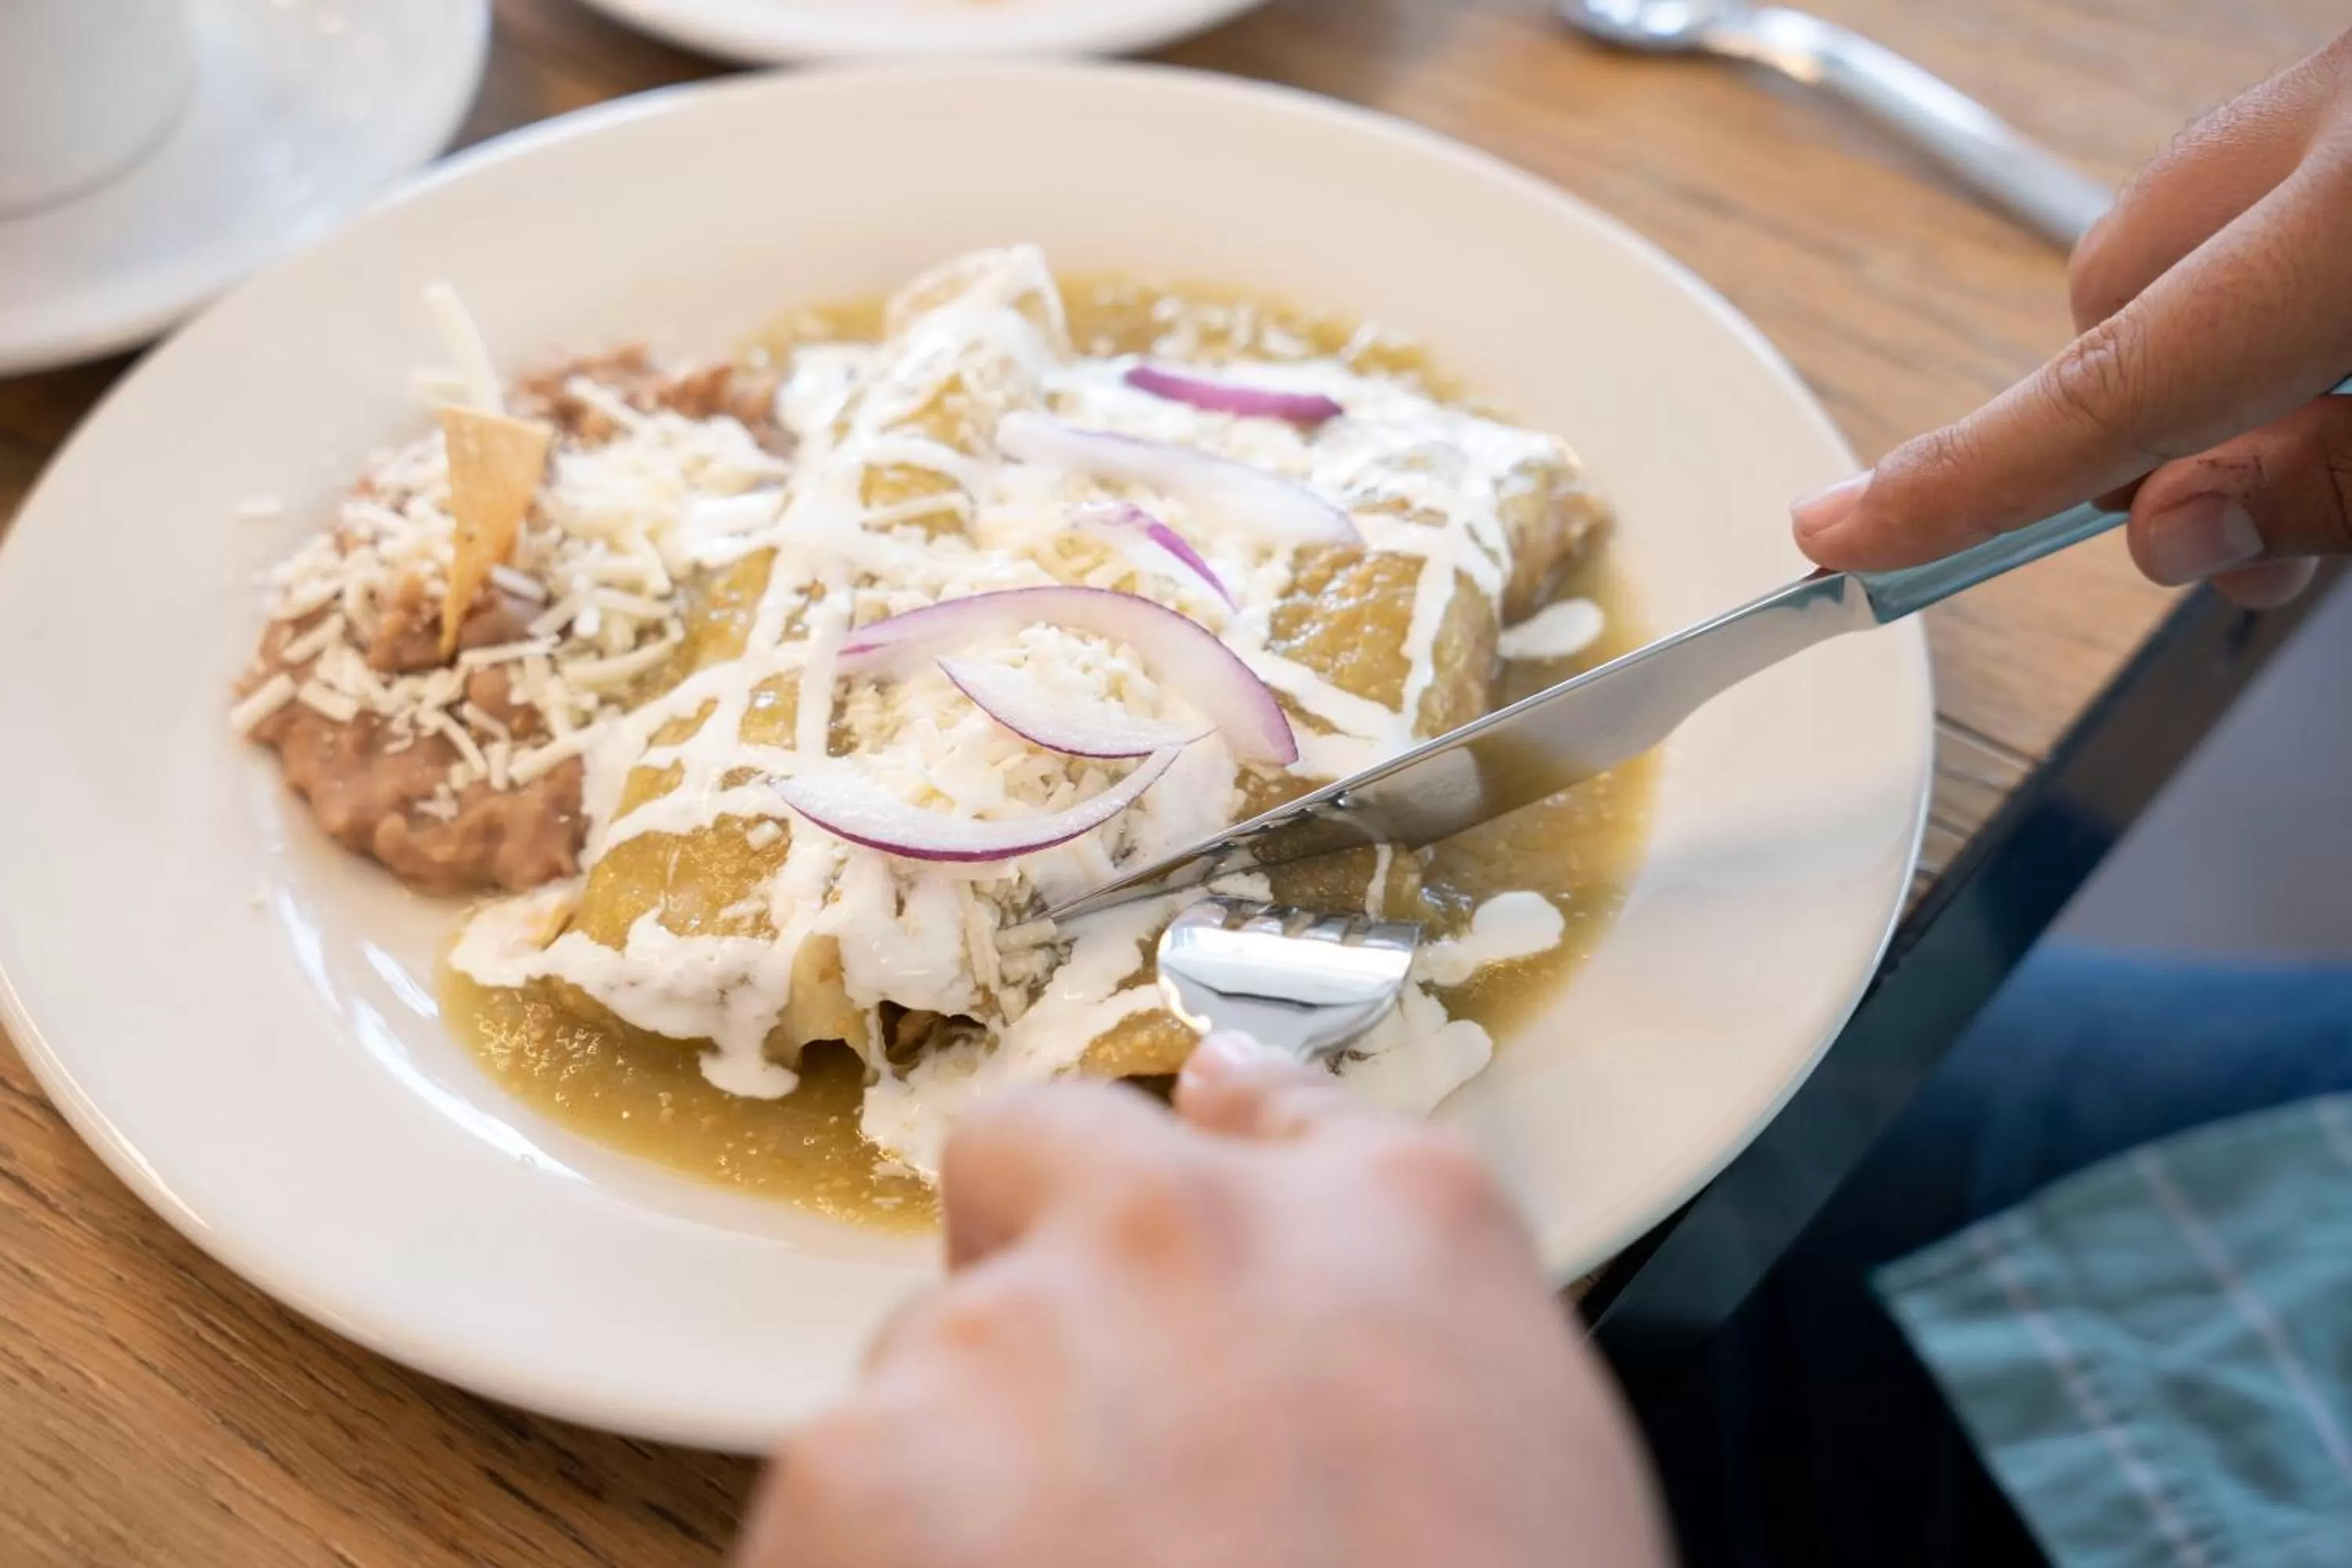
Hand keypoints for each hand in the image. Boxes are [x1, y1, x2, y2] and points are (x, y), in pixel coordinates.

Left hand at [736, 1032, 1669, 1567]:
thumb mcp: (1520, 1446)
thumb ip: (1384, 1281)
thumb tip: (1244, 1116)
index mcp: (1395, 1223)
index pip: (1263, 1103)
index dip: (1198, 1171)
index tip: (1158, 1201)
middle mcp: (1189, 1229)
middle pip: (1039, 1164)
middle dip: (1036, 1265)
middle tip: (1080, 1445)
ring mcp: (1014, 1332)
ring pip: (928, 1352)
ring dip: (968, 1452)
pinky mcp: (859, 1470)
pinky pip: (839, 1487)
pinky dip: (883, 1560)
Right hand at [1791, 31, 2351, 606]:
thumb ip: (2329, 487)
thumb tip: (2180, 529)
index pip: (2111, 378)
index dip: (1963, 476)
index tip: (1845, 531)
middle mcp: (2343, 107)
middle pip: (2118, 283)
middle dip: (2145, 413)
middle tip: (2243, 518)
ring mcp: (2348, 76)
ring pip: (2184, 220)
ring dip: (2219, 337)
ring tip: (2334, 407)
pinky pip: (2269, 165)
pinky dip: (2284, 260)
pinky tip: (2343, 312)